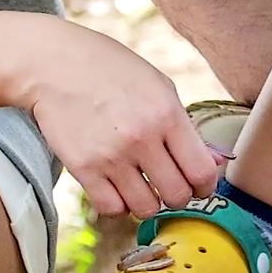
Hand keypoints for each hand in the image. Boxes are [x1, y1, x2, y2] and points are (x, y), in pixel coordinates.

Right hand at [19, 20, 222, 219]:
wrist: (56, 64)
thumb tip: (215, 162)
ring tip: (143, 186)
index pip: (202, 171)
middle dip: (179, 196)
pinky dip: (119, 204)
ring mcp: (111, 155)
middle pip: (177, 195)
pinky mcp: (82, 168)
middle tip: (169, 184)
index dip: (206, 185)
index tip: (200, 185)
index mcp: (168, 115)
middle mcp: (142, 138)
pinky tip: (118, 187)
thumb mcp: (160, 88)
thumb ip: (187, 127)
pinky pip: (111, 208)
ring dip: (148, 202)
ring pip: (145, 208)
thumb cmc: (114, 72)